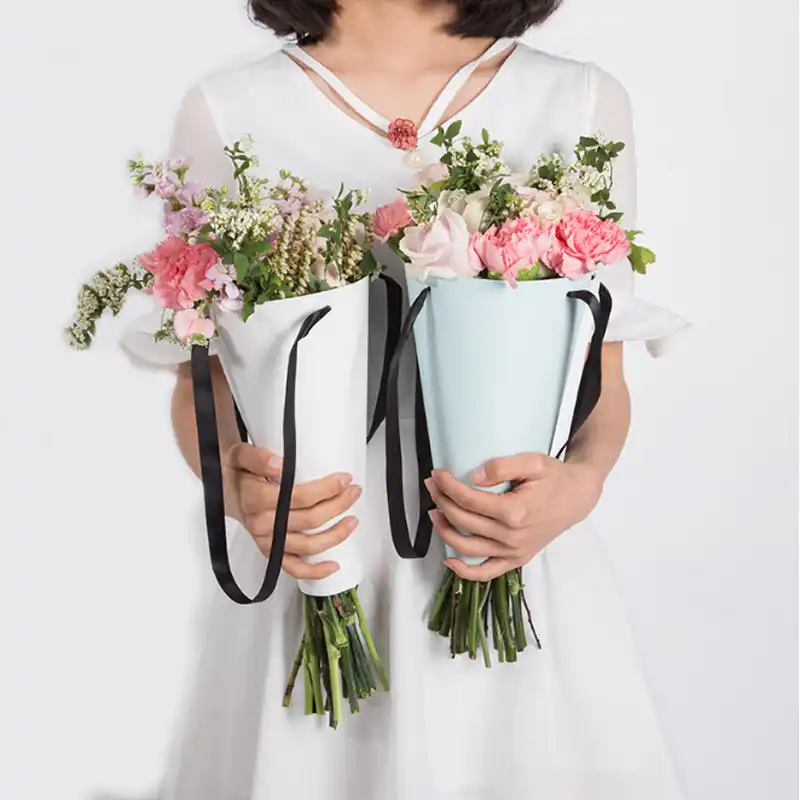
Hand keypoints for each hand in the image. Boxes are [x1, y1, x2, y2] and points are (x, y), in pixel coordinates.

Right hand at [224, 443, 361, 580]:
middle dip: (337, 506)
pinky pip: (292, 568)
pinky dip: (314, 571)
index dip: (325, 489)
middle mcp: (261, 524)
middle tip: (354, 492)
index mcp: (254, 499)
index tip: (345, 479)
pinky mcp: (269, 552)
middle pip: (308, 520)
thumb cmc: (238, 471)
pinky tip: (334, 565)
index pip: (297, 497)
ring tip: (353, 520)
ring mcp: (266, 541)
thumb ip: (258, 457)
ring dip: (335, 535)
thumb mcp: (241, 454)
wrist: (223, 490)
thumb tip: (280, 464)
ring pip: (306, 545)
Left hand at [425, 453, 603, 580]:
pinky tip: (448, 559)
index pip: (468, 500)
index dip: (448, 486)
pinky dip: (464, 571)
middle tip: (432, 485)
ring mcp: (514, 552)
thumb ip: (502, 467)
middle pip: (463, 521)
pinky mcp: (516, 560)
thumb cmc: (555, 478)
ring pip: (467, 548)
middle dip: (441, 501)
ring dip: (444, 531)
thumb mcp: (532, 462)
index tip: (436, 474)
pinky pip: (485, 573)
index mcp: (515, 512)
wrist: (577, 498)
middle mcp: (512, 537)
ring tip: (434, 512)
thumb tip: (474, 477)